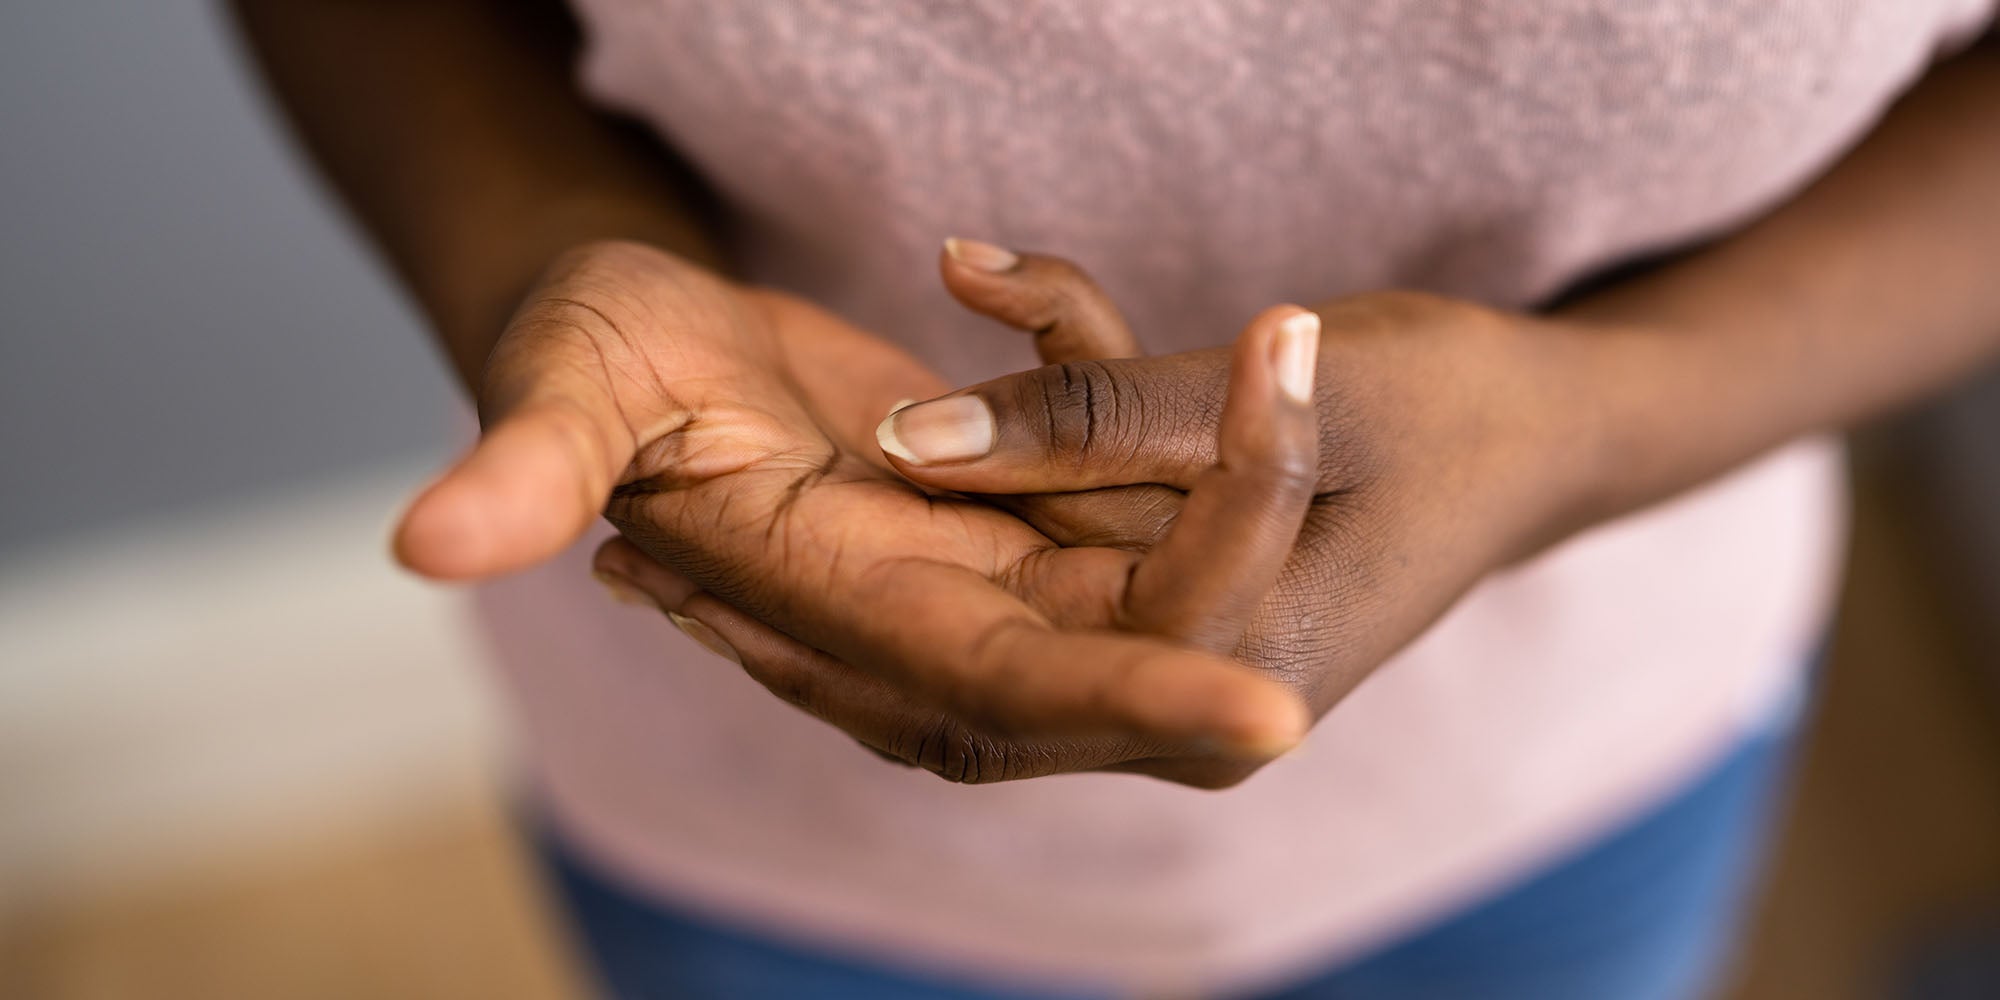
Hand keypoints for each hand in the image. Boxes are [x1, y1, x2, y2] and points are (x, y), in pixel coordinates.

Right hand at [395, 239, 1317, 777]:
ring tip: (1293, 343)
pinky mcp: (1011, 505)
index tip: (1269, 714)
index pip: (1003, 691)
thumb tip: (422, 542)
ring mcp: (981, 565)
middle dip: (1242, 568)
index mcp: (838, 617)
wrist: (631, 329)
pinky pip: (1128, 481)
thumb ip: (526, 466)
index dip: (1125, 701)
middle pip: (1126, 636)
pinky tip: (1202, 335)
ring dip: (1223, 463)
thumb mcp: (565, 386)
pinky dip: (1168, 410)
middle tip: (1338, 421)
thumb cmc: (588, 348)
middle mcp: (927, 621)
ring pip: (1151, 560)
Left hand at [606, 242, 1595, 779]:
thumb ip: (1113, 415)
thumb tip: (914, 443)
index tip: (771, 481)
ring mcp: (1160, 681)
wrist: (1539, 444)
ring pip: (944, 671)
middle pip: (944, 690)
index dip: (886, 574)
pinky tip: (770, 551)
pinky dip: (883, 590)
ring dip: (806, 624)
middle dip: (790, 626)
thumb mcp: (1312, 385)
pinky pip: (985, 629)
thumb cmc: (1451, 408)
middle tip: (639, 555)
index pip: (1032, 648)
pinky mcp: (1144, 632)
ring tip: (655, 564)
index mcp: (1240, 670)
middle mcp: (1180, 706)